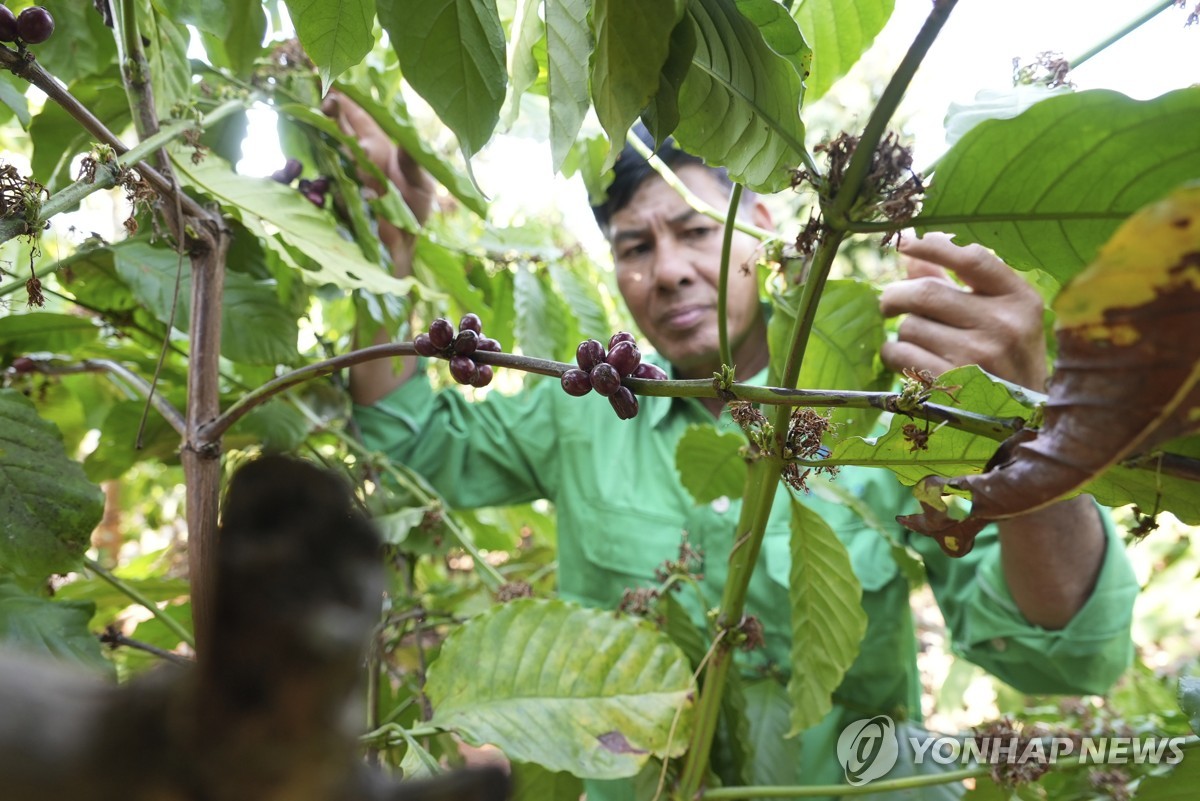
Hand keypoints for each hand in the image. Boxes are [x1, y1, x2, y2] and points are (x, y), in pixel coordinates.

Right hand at [321, 90, 435, 253]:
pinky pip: (335, 189)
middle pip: (342, 131)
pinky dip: (337, 183)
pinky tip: (342, 176)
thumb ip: (414, 165)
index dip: (347, 101)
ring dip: (332, 141)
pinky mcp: (345, 205)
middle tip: (326, 98)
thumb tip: (404, 146)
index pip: (360, 120)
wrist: (405, 247)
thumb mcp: (422, 187)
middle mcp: (361, 162)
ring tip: (328, 122)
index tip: (333, 81)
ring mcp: (349, 182)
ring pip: (335, 156)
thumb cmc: (414, 211)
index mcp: (380, 150)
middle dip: (333, 114)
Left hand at [879, 233, 1048, 390]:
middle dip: (896, 295)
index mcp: (1020, 300)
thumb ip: (957, 283)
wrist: (1020, 421)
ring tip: (917, 343)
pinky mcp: (952, 385)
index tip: (905, 244)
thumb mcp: (1000, 318)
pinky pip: (901, 356)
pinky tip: (906, 360)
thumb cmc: (1006, 360)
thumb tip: (913, 253)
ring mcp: (978, 357)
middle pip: (926, 293)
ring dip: (902, 332)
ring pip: (910, 327)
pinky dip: (893, 355)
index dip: (933, 246)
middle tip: (889, 304)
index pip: (972, 258)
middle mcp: (1004, 326)